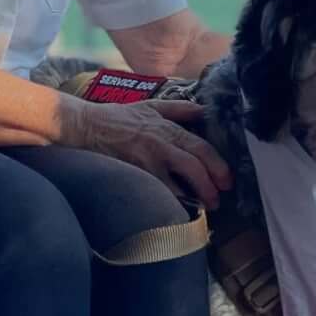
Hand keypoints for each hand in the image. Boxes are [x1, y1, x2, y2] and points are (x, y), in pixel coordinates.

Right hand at [66, 98, 231, 209]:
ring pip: (178, 184)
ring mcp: (147, 161)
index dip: (217, 165)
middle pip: (194, 166)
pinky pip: (158, 192)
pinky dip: (172, 202)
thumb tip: (204, 110)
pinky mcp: (134, 174)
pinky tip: (181, 209)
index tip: (227, 180)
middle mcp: (161, 144)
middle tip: (220, 198)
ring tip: (205, 207)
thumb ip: (180, 109)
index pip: (201, 147)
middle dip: (211, 184)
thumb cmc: (119, 117)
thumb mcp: (152, 106)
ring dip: (195, 197)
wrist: (88, 125)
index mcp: (168, 128)